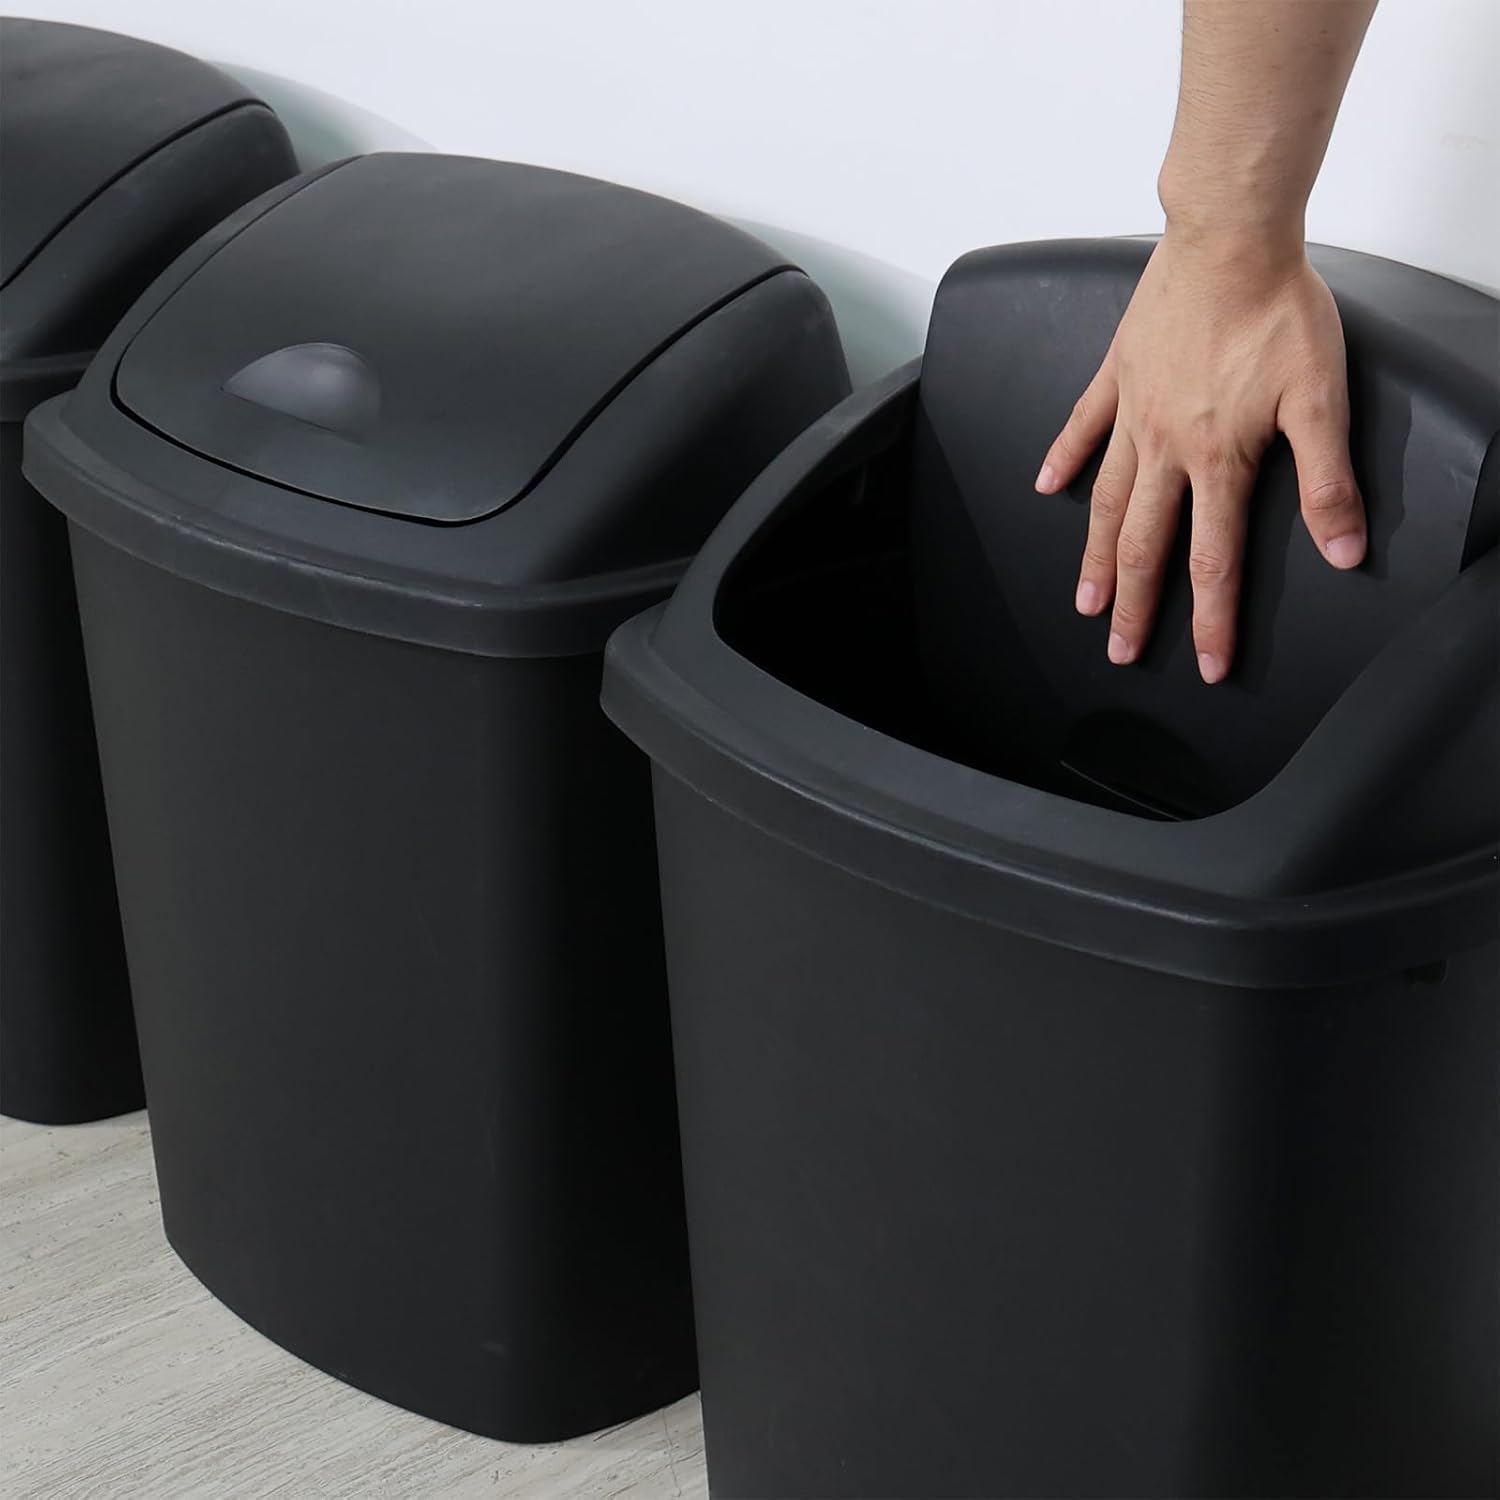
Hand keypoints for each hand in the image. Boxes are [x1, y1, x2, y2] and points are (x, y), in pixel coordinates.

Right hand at [1034, 232, 1366, 683]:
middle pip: (1143, 544)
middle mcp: (1166, 447)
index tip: (1204, 665)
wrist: (1230, 237)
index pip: (1212, 559)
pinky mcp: (1118, 375)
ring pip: (1107, 500)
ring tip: (1083, 599)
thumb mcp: (1321, 399)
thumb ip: (1327, 482)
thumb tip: (1343, 550)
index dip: (1210, 619)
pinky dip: (1064, 459)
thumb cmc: (1278, 311)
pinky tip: (1047, 488)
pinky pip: (1083, 426)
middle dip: (1132, 605)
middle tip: (1118, 650)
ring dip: (1094, 555)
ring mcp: (1134, 413)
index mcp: (1217, 459)